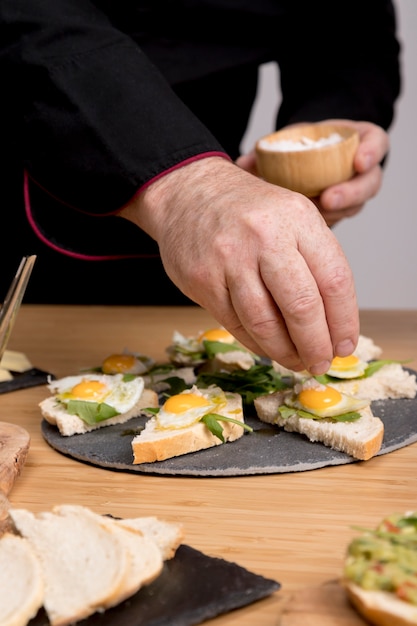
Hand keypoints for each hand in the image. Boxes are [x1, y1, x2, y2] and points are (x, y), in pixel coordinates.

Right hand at [119, 157, 358, 373]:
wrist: (188, 192)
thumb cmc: (247, 210)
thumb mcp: (291, 216)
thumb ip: (314, 260)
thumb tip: (333, 323)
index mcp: (297, 218)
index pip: (334, 280)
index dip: (344, 321)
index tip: (345, 345)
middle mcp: (264, 237)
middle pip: (301, 306)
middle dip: (316, 345)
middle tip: (322, 363)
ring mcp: (229, 259)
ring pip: (265, 323)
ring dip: (286, 352)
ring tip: (297, 362)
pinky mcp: (203, 280)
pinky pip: (236, 324)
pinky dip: (257, 344)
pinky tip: (269, 349)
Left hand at [237, 120, 389, 226]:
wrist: (302, 160)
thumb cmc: (301, 145)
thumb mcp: (289, 138)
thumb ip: (269, 149)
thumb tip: (242, 163)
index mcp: (359, 142)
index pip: (377, 144)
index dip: (371, 152)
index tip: (357, 162)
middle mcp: (361, 170)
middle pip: (369, 184)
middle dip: (350, 193)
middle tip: (328, 200)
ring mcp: (353, 193)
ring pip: (355, 206)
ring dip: (336, 213)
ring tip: (314, 218)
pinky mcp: (341, 212)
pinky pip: (339, 221)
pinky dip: (324, 228)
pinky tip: (309, 232)